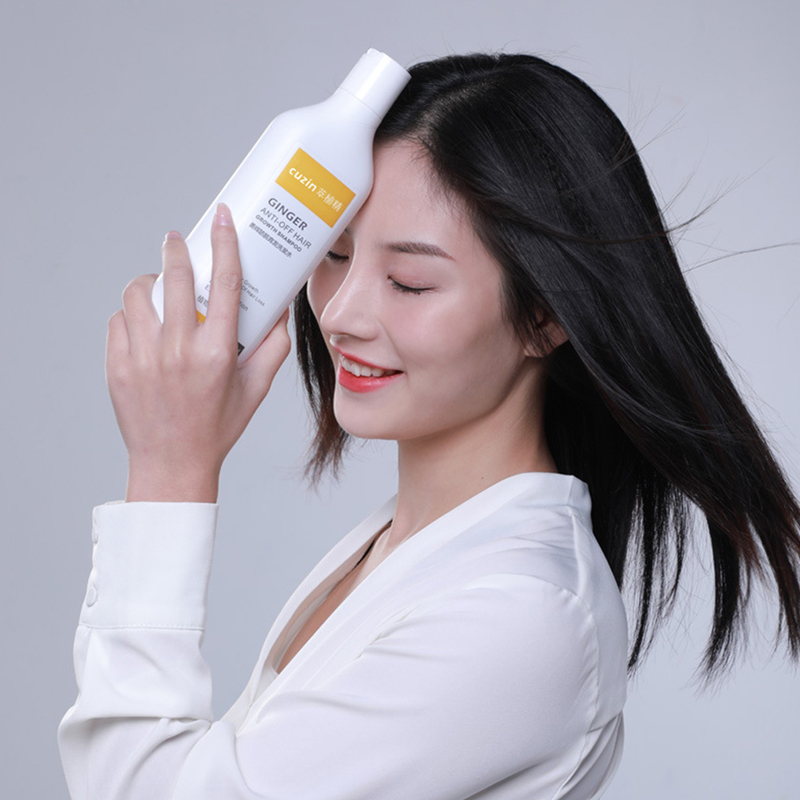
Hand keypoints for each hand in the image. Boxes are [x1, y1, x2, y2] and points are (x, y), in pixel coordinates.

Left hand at [106, 203, 291, 502]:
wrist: (172, 463)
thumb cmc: (218, 426)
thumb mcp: (256, 389)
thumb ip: (274, 347)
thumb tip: (281, 308)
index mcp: (217, 354)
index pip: (225, 283)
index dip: (225, 243)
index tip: (221, 218)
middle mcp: (178, 351)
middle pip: (176, 277)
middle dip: (177, 249)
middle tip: (177, 240)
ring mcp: (143, 358)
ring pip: (138, 294)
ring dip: (150, 283)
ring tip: (158, 290)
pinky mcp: (117, 366)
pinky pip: (118, 321)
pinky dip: (131, 316)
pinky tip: (144, 325)